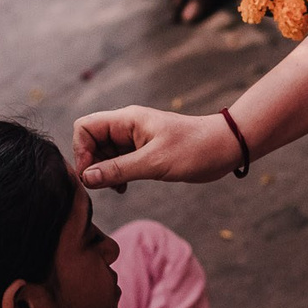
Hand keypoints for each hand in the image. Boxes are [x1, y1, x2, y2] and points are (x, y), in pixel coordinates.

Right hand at [74, 106, 242, 187]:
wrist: (225, 148)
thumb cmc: (195, 149)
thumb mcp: (154, 163)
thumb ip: (119, 170)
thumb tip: (87, 178)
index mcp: (127, 120)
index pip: (86, 127)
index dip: (82, 151)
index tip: (92, 175)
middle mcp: (128, 127)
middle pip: (92, 141)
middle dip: (92, 164)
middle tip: (103, 186)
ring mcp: (135, 139)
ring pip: (104, 153)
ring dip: (104, 172)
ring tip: (116, 187)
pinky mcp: (144, 152)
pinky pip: (119, 161)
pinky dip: (116, 175)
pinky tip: (124, 188)